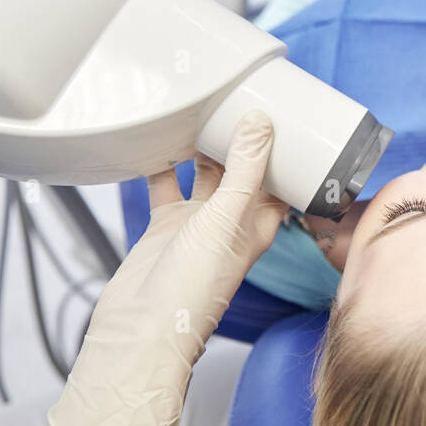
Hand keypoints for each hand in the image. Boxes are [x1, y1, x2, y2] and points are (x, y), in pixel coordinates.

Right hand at [47, 112, 288, 425]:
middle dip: (242, 138)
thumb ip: (244, 170)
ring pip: (204, 173)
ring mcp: (198, 223)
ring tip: (202, 106)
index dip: (285, 149)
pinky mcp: (165, 225)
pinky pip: (167, 185)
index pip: (283, 179)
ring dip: (203, 145)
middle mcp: (232, 222)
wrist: (140, 330)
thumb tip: (262, 122)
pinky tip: (159, 137)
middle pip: (244, 170)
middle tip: (239, 95)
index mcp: (260, 225)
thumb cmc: (194, 288)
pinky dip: (162, 163)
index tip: (285, 111)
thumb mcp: (226, 218)